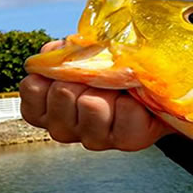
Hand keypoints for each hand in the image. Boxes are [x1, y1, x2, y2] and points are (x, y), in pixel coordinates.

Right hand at [19, 40, 172, 150]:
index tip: (72, 68)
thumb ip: (65, 51)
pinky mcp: (127, 141)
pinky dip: (134, 99)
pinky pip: (124, 112)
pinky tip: (137, 101)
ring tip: (121, 89)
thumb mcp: (87, 53)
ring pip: (90, 104)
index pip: (32, 88)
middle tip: (104, 78)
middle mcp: (66, 128)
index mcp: (48, 108)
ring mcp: (95, 139)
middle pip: (62, 93)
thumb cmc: (117, 70)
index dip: (52, 72)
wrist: (160, 87)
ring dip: (110, 88)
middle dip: (86, 76)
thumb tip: (54, 51)